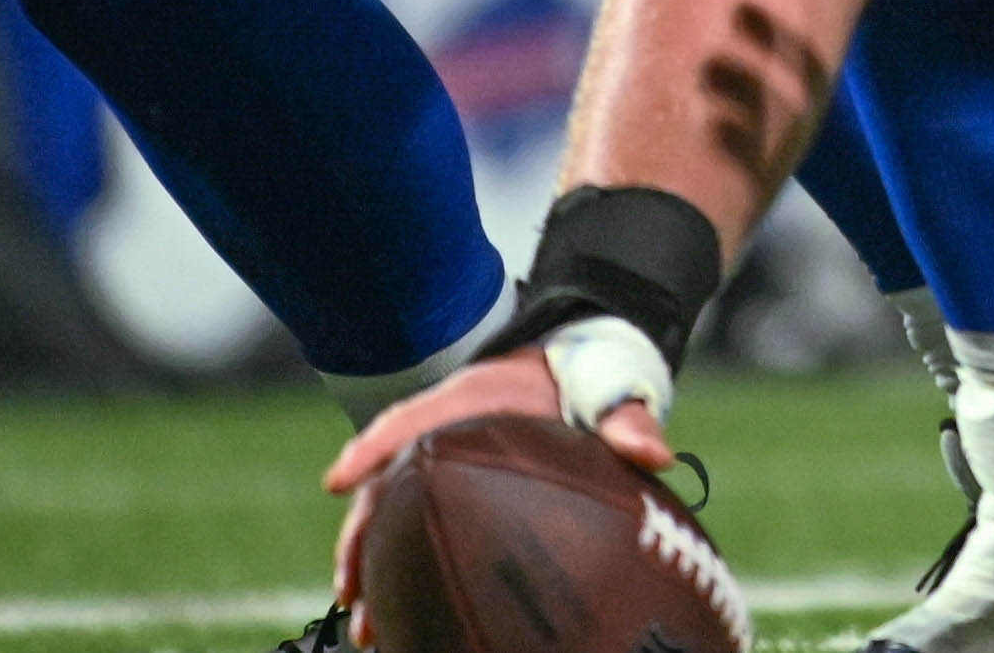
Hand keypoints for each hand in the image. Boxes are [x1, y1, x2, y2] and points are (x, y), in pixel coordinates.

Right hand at [323, 346, 670, 610]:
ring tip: (368, 626)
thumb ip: (627, 416)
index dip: (372, 447)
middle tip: (352, 591)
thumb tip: (653, 453)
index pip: (410, 420)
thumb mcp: (608, 385)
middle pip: (384, 484)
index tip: (340, 478)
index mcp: (471, 398)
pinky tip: (397, 621)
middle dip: (361, 537)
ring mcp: (437, 464)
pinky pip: (411, 529)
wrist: (579, 366)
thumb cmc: (588, 375)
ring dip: (371, 568)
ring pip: (388, 516)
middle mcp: (440, 433)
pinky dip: (397, 570)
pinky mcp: (444, 490)